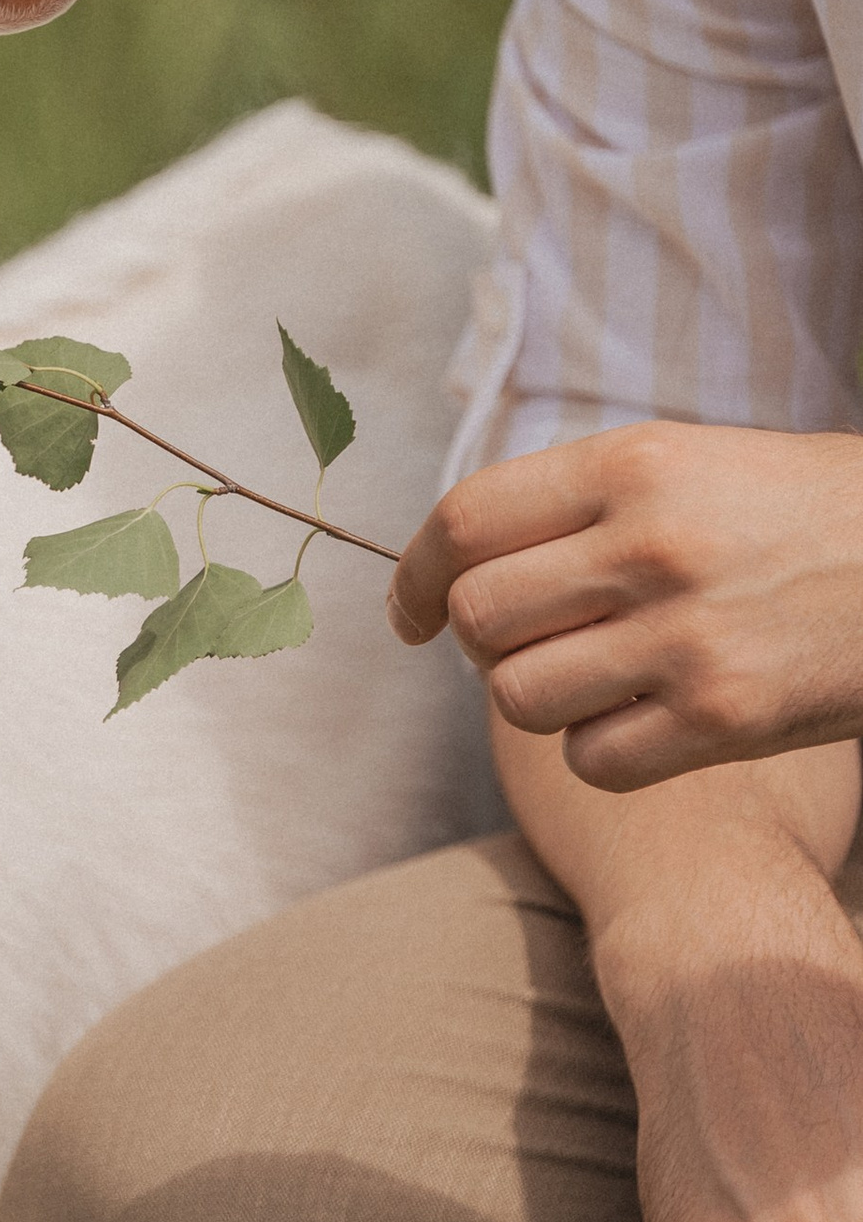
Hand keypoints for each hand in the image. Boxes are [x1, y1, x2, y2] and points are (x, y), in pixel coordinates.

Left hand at [389, 422, 862, 791]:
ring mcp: (686, 636)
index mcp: (636, 464)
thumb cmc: (812, 514)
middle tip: (531, 644)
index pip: (466, 521)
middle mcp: (651, 545)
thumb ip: (588, 500)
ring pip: (519, 695)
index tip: (409, 612)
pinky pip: (591, 758)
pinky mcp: (723, 718)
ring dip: (541, 699)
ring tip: (600, 678)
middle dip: (484, 643)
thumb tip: (468, 558)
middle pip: (478, 616)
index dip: (413, 575)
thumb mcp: (700, 464)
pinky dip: (601, 752)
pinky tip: (649, 721)